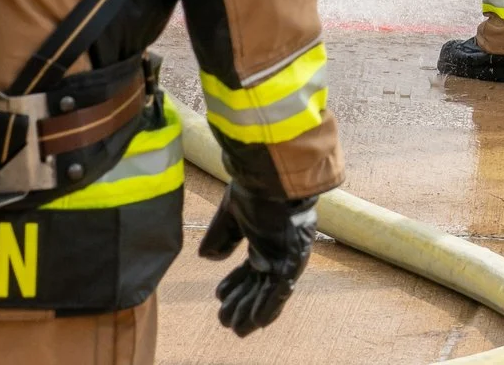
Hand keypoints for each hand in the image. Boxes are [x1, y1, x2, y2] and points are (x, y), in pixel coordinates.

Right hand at [198, 184, 318, 336]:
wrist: (272, 173)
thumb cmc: (255, 187)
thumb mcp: (230, 214)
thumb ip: (220, 235)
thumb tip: (209, 258)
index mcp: (264, 240)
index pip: (249, 271)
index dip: (234, 286)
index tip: (218, 297)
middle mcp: (277, 251)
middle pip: (258, 286)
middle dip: (241, 305)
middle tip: (224, 321)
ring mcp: (287, 255)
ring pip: (269, 293)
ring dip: (253, 312)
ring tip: (239, 330)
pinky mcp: (294, 257)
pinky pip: (282, 288)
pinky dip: (270, 306)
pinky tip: (257, 322)